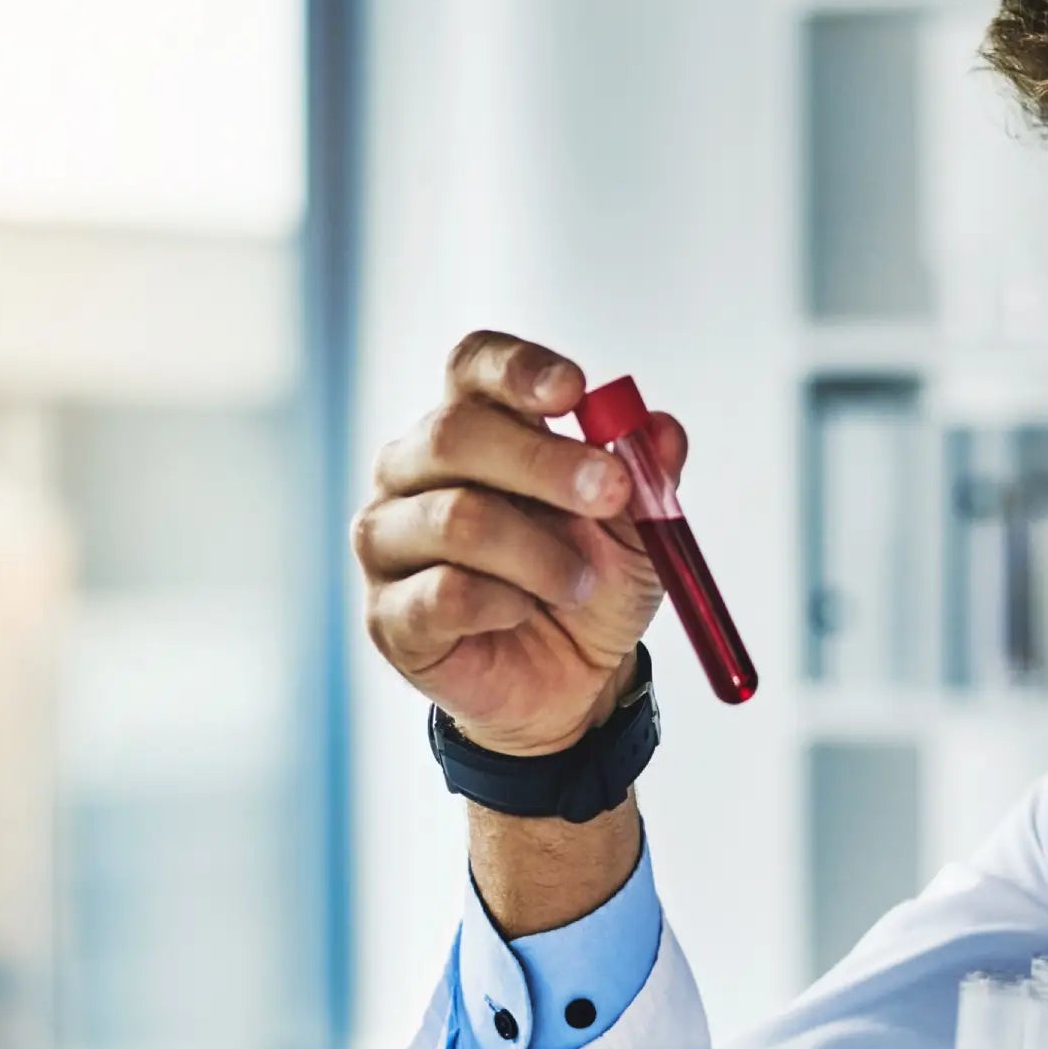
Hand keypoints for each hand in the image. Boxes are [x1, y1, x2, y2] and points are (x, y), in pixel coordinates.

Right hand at [354, 331, 687, 754]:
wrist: (572, 681)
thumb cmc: (588, 583)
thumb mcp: (640, 528)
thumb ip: (647, 475)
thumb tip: (660, 431)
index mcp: (471, 427)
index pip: (473, 368)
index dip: (518, 370)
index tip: (574, 391)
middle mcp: (412, 471)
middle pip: (455, 433)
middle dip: (545, 461)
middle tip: (610, 492)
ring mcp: (388, 541)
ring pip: (456, 518)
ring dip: (539, 553)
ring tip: (578, 582)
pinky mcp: (388, 614)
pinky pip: (445, 593)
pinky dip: (503, 604)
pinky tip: (521, 613)